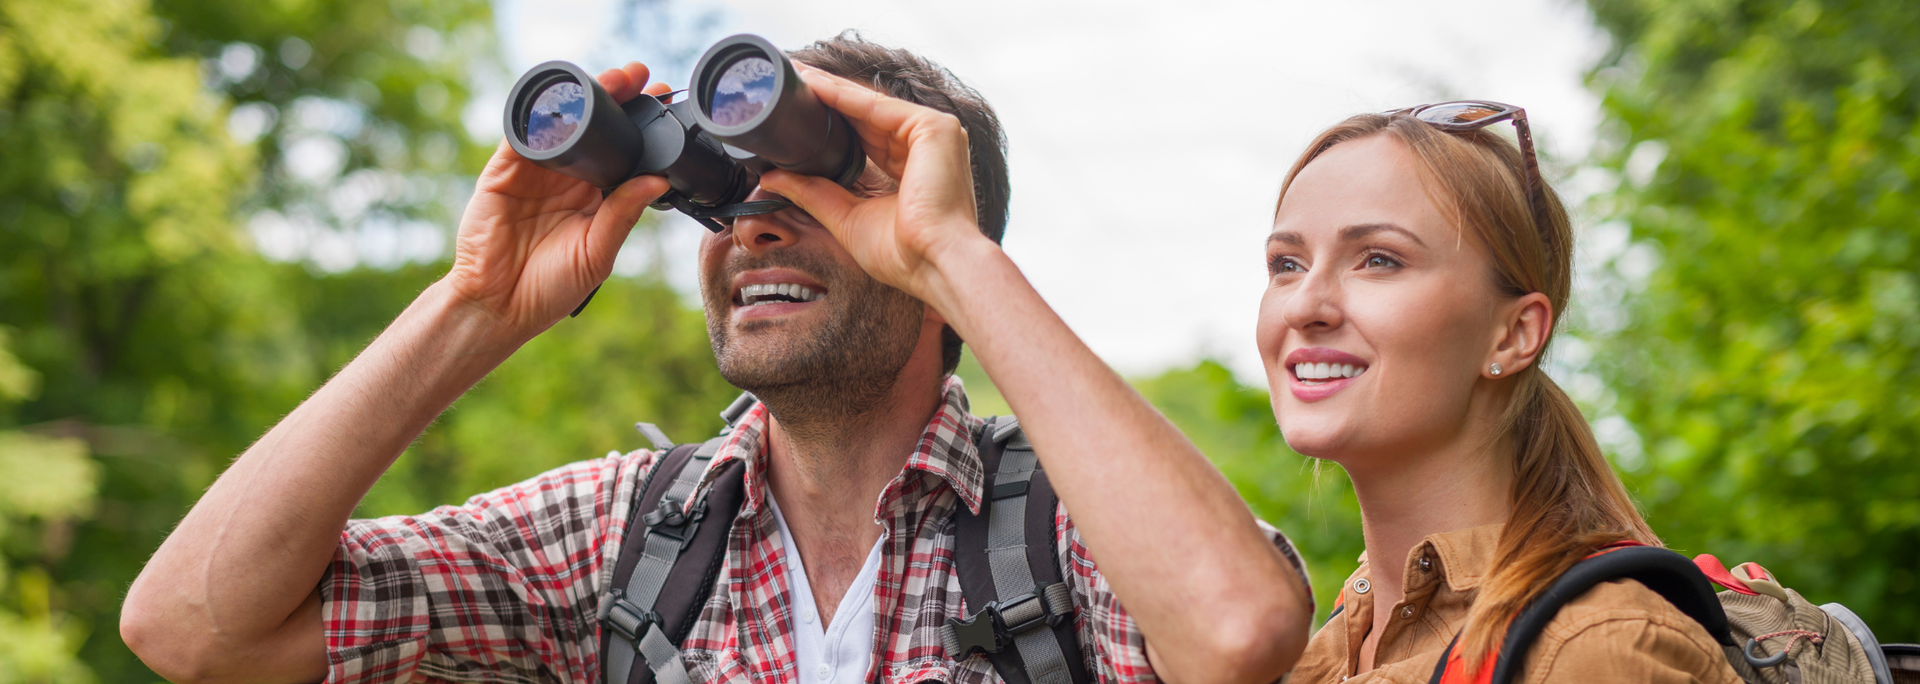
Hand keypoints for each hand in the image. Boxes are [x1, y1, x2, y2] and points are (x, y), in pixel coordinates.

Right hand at [443, 63, 674, 340]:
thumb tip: (658, 180)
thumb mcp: (597, 252)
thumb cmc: (549, 288)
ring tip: (611, 80)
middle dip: (615, 98)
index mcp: (594, 195)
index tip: (663, 99)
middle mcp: (566, 177)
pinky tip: (561, 103)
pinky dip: (538, 117)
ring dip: (582, 99)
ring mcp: (534, 171)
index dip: (638, 125)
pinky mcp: (502, 172)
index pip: (620, 150)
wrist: (499, 307)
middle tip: (640, 76)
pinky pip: (520, 136)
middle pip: (592, 127)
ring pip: (559, 124)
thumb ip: (622, 215)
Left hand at [757, 65, 992, 304]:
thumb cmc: (903, 255)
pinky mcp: (935, 128)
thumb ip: (813, 192)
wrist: (934, 264)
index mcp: (914, 169)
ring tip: (795, 76)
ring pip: (871, 106)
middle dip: (827, 99)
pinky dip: (845, 96)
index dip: (831, 122)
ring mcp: (935, 134)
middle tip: (790, 80)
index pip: (865, 137)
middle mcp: (927, 148)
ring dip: (831, 91)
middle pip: (867, 117)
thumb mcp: (846, 217)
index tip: (797, 109)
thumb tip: (772, 177)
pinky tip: (815, 86)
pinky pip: (879, 106)